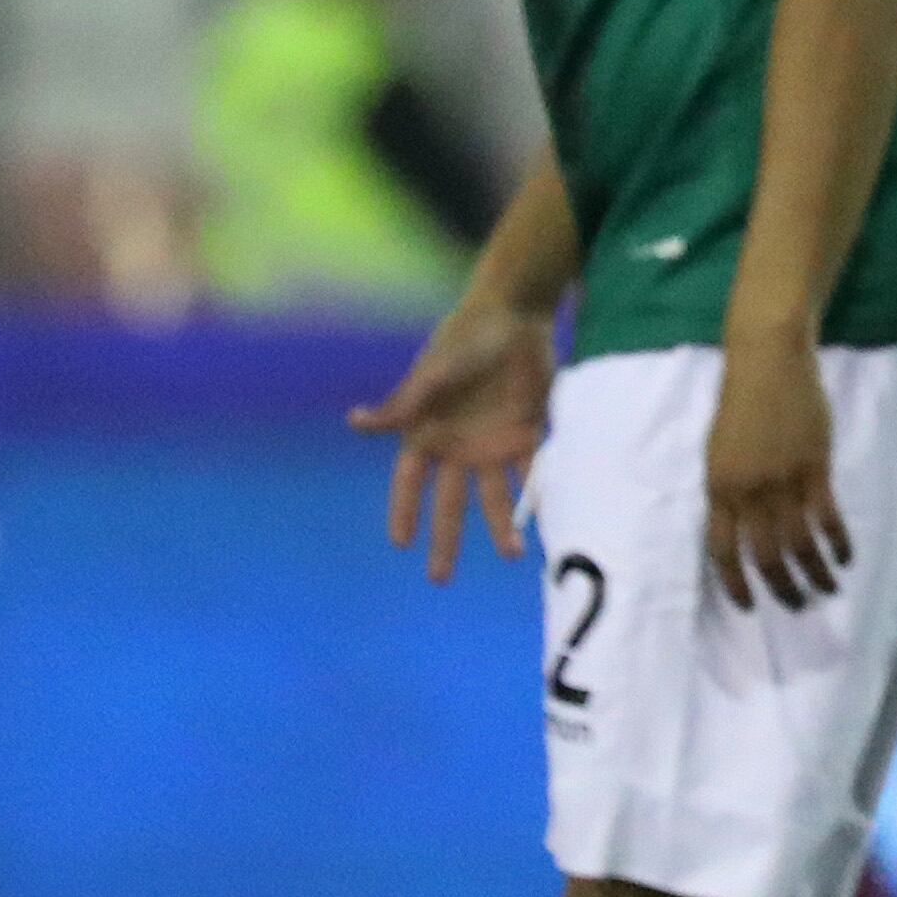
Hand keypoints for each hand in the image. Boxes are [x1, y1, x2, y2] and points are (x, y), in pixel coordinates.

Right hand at [353, 302, 553, 582]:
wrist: (515, 316)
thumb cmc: (464, 341)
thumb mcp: (433, 373)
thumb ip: (402, 405)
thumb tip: (355, 423)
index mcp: (427, 432)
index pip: (411, 482)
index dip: (405, 511)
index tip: (400, 544)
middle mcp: (458, 446)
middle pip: (449, 503)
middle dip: (446, 540)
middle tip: (440, 580)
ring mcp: (492, 442)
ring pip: (494, 496)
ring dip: (501, 526)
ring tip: (513, 555)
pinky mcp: (527, 432)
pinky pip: (531, 470)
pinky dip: (536, 493)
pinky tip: (542, 518)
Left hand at [704, 332, 853, 612]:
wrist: (768, 360)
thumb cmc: (741, 402)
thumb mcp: (720, 451)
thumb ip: (730, 491)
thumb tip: (744, 529)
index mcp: (719, 488)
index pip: (722, 551)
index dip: (736, 584)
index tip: (750, 607)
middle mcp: (749, 492)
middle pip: (765, 556)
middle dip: (782, 588)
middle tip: (797, 605)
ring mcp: (783, 481)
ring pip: (799, 544)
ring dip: (814, 574)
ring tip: (826, 590)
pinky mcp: (815, 468)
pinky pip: (827, 518)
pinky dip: (837, 543)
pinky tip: (845, 558)